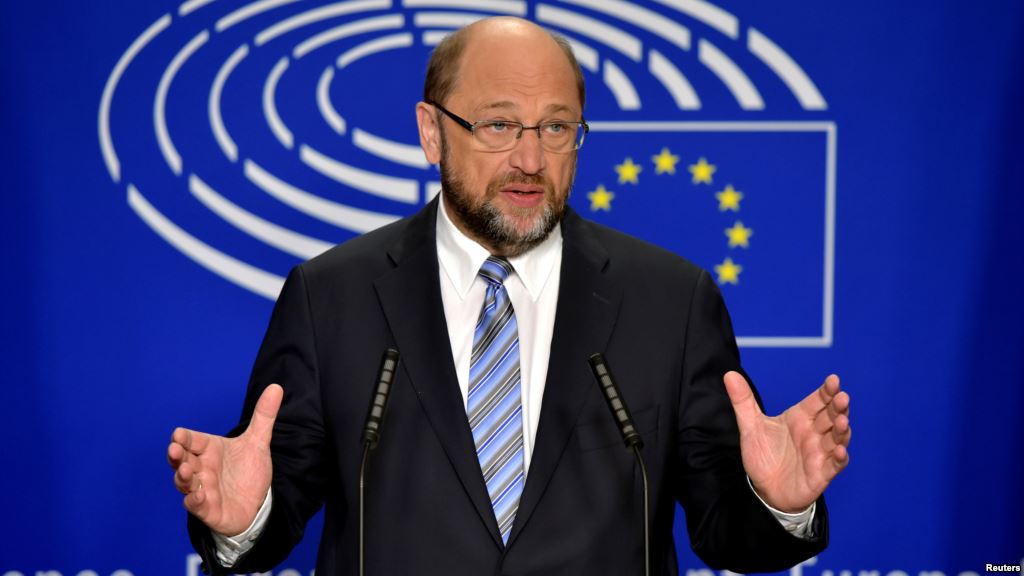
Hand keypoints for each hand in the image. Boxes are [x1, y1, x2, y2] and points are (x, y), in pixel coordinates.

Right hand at [167, 384, 282, 535]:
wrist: (257, 503)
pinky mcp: (208, 509)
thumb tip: (276, 387)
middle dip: (176, 455)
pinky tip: (199, 496)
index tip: (178, 434)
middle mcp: (202, 469)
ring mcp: (203, 489)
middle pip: (182, 460)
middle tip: (174, 449)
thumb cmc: (248, 471)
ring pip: (185, 483)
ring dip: (183, 477)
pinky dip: (195, 501)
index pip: (192, 440)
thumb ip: (264, 416)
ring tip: (186, 470)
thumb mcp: (258, 442)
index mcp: (209, 450)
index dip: (184, 438)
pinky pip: (196, 506)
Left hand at [723, 372, 849, 512]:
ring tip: (843, 421)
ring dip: (842, 430)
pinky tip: (840, 450)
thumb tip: (729, 374)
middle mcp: (813, 433)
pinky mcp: (821, 473)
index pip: (817, 400)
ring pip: (837, 438)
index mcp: (800, 418)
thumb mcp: (750, 427)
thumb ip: (743, 401)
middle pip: (831, 416)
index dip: (827, 390)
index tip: (834, 379)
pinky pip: (834, 465)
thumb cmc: (763, 455)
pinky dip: (840, 457)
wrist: (764, 489)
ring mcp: (819, 453)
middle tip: (842, 397)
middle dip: (839, 407)